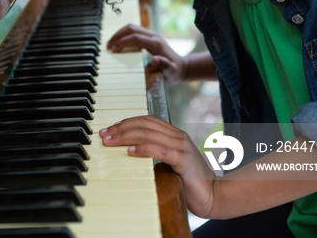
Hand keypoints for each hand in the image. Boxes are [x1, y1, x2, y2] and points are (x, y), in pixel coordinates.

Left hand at [99, 115, 216, 217]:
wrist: (213, 196)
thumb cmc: (189, 182)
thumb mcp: (168, 163)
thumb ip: (154, 153)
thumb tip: (127, 150)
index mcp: (174, 134)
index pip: (146, 120)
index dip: (126, 122)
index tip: (108, 130)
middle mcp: (178, 136)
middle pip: (144, 124)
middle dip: (121, 128)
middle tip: (104, 135)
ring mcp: (182, 146)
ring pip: (149, 134)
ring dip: (126, 136)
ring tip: (111, 142)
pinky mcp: (184, 160)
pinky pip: (160, 150)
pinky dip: (143, 149)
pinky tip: (130, 152)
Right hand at [106, 24, 187, 82]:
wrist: (181, 67)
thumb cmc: (174, 71)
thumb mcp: (170, 72)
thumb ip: (163, 66)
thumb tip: (154, 60)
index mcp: (156, 43)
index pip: (135, 37)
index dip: (123, 42)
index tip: (113, 50)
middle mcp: (153, 36)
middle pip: (131, 28)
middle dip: (118, 35)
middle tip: (108, 46)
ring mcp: (151, 35)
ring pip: (132, 27)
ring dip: (119, 34)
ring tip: (110, 44)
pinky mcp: (149, 37)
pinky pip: (134, 31)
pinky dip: (124, 35)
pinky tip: (118, 44)